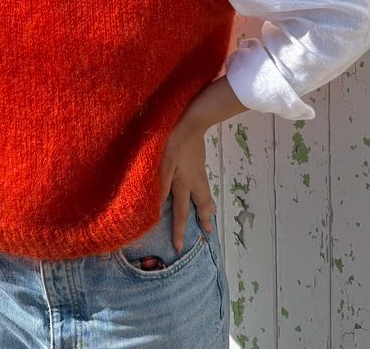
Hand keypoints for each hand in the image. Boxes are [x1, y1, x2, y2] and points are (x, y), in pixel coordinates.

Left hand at [158, 116, 215, 252]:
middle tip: (209, 231)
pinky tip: (204, 185)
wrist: (192, 121)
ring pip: (205, 192)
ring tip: (212, 213)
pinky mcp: (200, 160)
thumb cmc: (172, 141)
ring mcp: (199, 169)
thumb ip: (161, 185)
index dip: (179, 230)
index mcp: (183, 184)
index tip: (179, 247)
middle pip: (200, 204)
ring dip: (208, 205)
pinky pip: (204, 181)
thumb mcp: (162, 164)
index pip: (180, 212)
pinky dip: (206, 190)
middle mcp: (194, 180)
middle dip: (203, 219)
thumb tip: (157, 208)